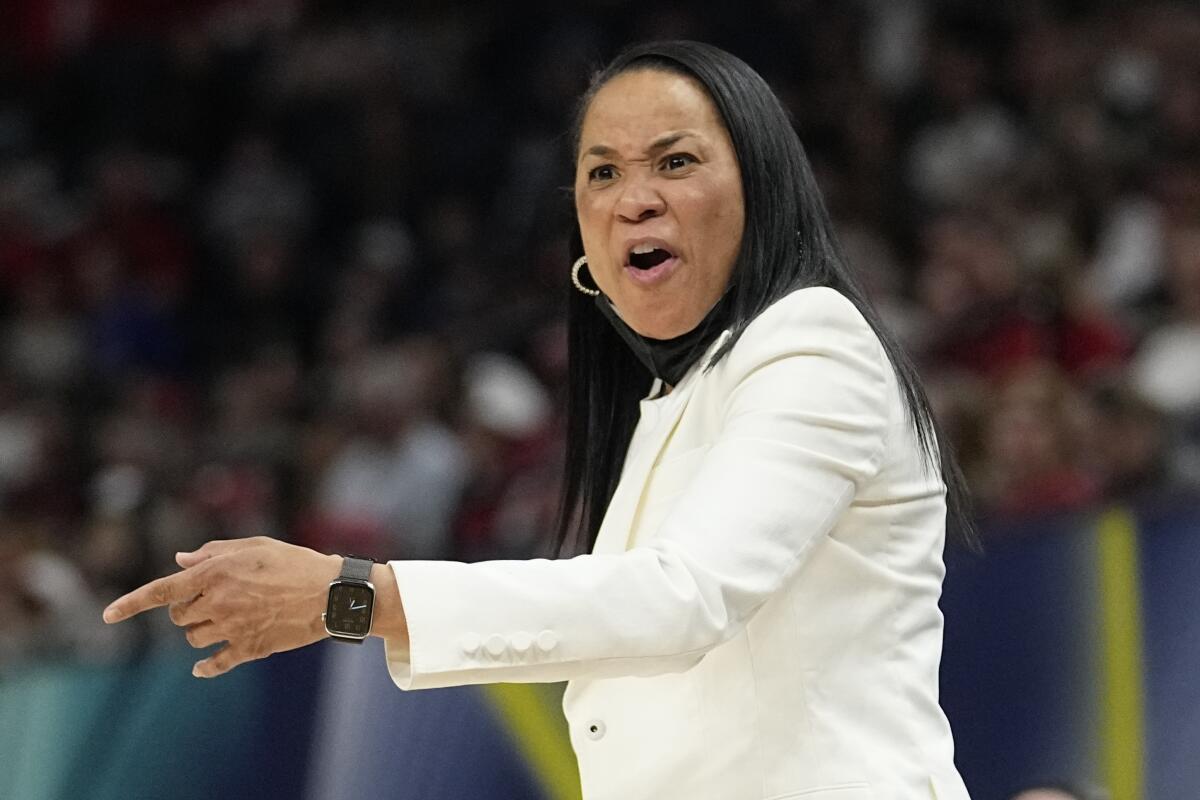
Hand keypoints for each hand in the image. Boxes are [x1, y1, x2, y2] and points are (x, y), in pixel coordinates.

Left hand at [103, 536, 340, 677]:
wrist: (331, 593)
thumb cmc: (295, 563)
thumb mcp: (255, 546)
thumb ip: (213, 552)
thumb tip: (180, 561)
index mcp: (215, 573)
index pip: (161, 591)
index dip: (130, 604)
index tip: (106, 616)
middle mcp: (218, 602)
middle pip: (178, 616)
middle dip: (186, 609)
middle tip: (213, 599)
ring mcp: (232, 628)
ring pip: (193, 638)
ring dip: (199, 631)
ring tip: (226, 619)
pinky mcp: (249, 649)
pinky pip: (214, 663)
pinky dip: (204, 667)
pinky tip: (200, 668)